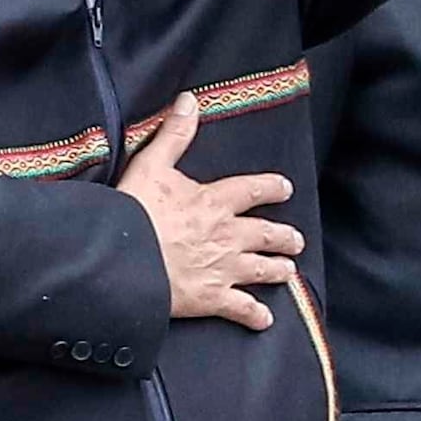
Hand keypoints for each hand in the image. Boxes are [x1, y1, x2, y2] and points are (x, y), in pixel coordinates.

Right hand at [117, 91, 303, 333]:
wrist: (123, 260)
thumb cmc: (134, 212)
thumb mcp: (151, 165)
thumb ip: (174, 134)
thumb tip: (190, 100)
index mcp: (214, 201)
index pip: (252, 190)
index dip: (271, 187)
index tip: (285, 187)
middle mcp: (227, 235)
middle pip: (265, 234)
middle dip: (283, 237)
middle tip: (296, 240)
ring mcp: (223, 269)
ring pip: (261, 270)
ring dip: (278, 270)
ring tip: (289, 272)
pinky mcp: (212, 299)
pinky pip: (241, 309)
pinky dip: (255, 315)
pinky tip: (265, 320)